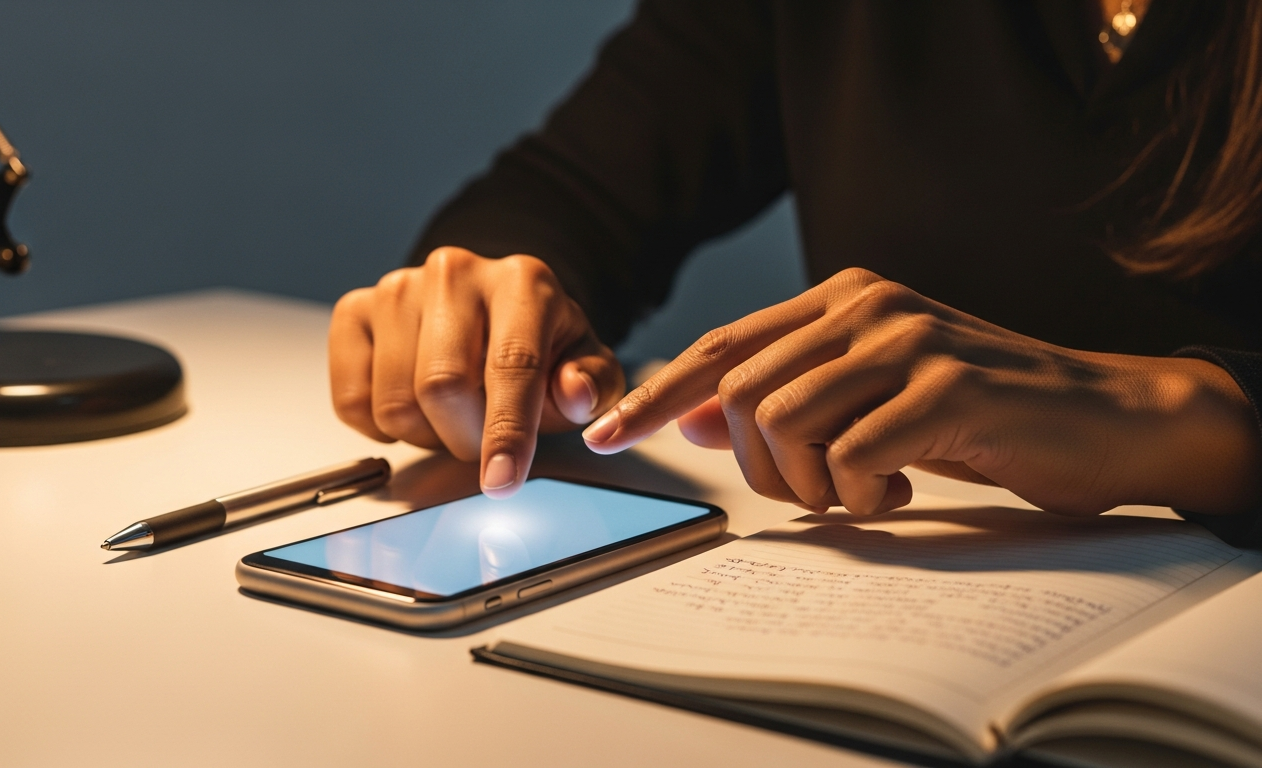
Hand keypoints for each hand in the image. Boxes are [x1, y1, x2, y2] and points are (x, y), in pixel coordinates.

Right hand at [330, 247, 624, 496]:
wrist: (489, 312)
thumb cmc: (538, 345)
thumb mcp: (585, 366)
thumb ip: (593, 384)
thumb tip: (574, 393)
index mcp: (522, 281)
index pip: (511, 363)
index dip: (507, 431)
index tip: (502, 481)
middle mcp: (454, 273)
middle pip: (442, 386)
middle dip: (464, 438)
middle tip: (482, 439)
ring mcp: (397, 289)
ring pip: (395, 402)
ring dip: (425, 434)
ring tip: (450, 415)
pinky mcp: (354, 312)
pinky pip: (353, 402)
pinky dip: (382, 428)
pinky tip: (413, 406)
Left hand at [583, 268, 1261, 515]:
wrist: (1102, 416)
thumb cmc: (976, 415)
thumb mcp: (868, 397)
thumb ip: (787, 391)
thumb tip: (686, 413)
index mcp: (839, 300)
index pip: (720, 347)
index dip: (655, 395)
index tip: (606, 437)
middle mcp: (865, 306)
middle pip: (738, 392)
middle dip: (753, 465)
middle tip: (813, 493)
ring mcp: (907, 340)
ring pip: (782, 421)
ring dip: (808, 483)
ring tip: (862, 491)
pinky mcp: (948, 385)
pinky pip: (852, 453)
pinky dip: (863, 491)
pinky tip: (902, 488)